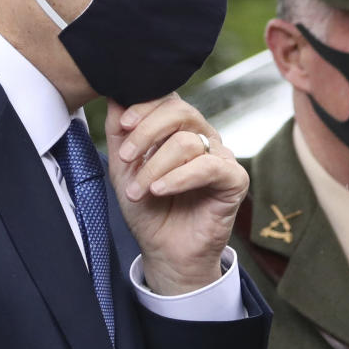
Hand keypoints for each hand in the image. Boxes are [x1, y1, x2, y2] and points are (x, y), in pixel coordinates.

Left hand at [105, 95, 247, 295]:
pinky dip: (179, 177)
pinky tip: (160, 190)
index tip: (122, 125)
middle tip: (126, 158)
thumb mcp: (124, 170)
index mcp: (179, 129)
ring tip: (139, 191)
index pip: (167, 99)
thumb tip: (114, 97)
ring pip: (187, 142)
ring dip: (155, 166)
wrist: (164, 252)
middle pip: (180, 111)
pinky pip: (208, 166)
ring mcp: (221, 156)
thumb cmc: (148, 210)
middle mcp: (202, 137)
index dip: (144, 106)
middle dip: (146, 132)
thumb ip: (119, 134)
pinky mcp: (235, 179)